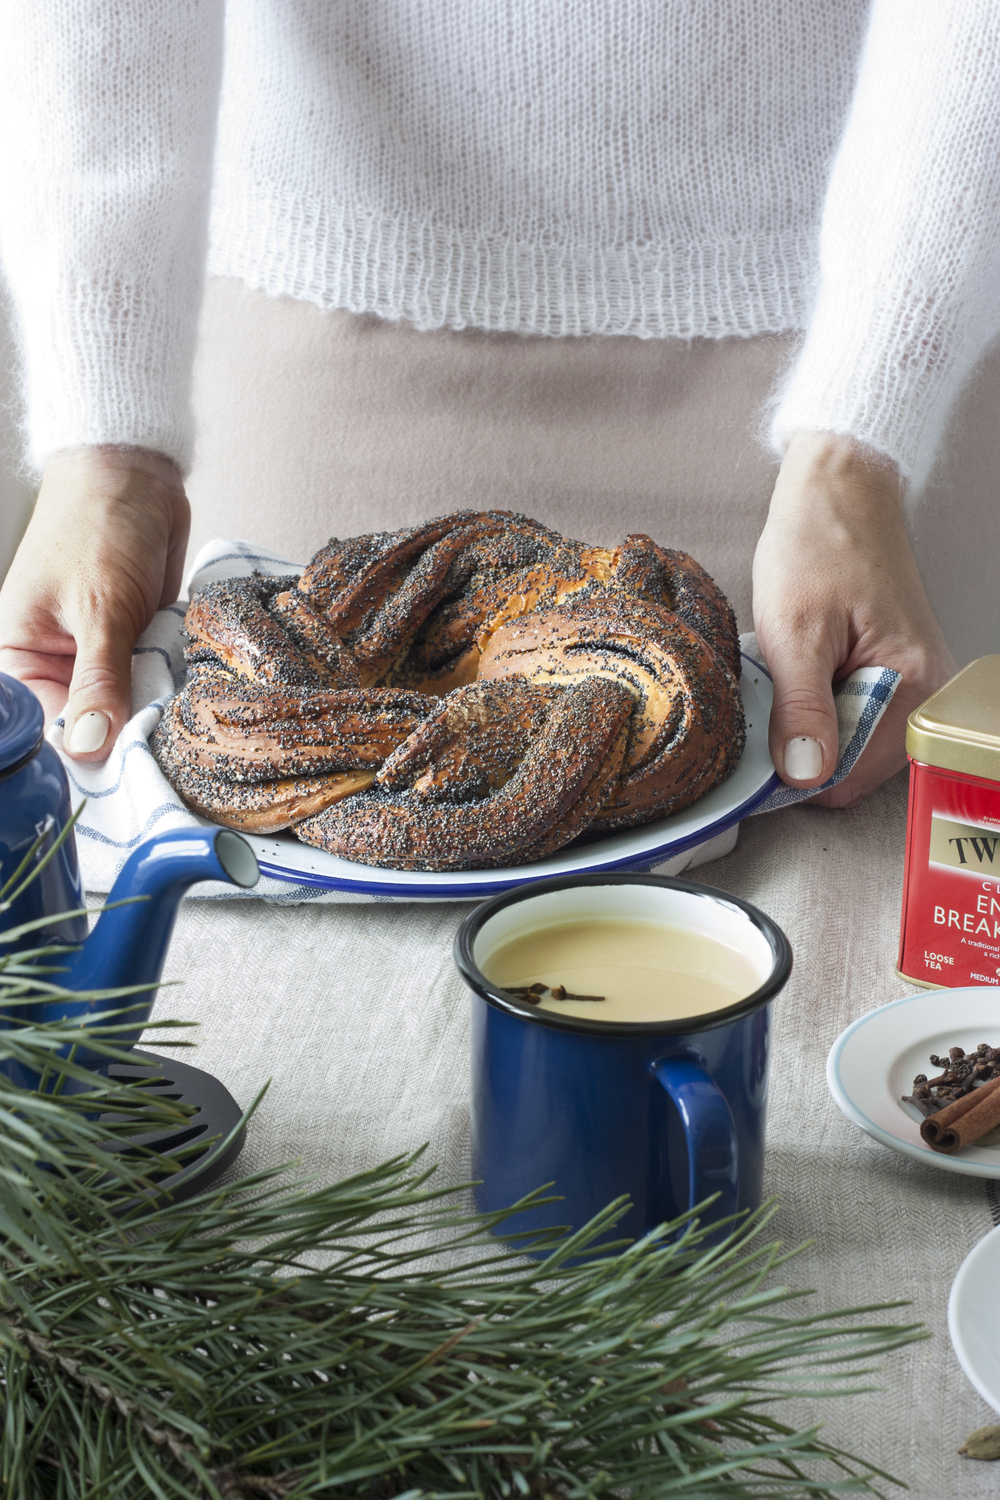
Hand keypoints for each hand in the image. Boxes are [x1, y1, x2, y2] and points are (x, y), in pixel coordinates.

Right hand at [0, 446, 189, 759]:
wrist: (135, 474)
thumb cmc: (98, 525)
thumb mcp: (99, 608)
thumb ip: (98, 680)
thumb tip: (89, 747)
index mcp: (17, 659)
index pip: (47, 730)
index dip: (86, 756)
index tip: (127, 771)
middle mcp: (53, 666)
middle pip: (89, 729)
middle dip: (125, 735)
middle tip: (163, 748)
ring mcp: (97, 659)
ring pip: (126, 708)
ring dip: (153, 711)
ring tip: (182, 723)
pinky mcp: (134, 647)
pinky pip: (152, 683)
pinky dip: (169, 687)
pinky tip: (191, 697)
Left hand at [752, 429, 955, 807]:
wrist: (839, 487)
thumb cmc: (819, 544)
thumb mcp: (795, 631)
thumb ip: (801, 709)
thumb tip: (804, 776)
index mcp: (914, 687)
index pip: (850, 779)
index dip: (797, 771)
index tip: (760, 742)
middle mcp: (925, 693)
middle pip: (849, 764)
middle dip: (803, 740)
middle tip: (775, 689)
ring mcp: (910, 682)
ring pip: (844, 739)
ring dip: (806, 718)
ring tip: (791, 669)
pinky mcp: (891, 671)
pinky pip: (848, 710)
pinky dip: (815, 698)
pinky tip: (803, 665)